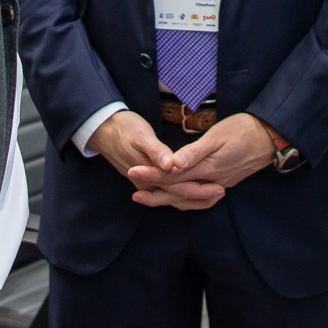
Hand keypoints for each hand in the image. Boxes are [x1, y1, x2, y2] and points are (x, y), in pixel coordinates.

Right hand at [91, 111, 224, 210]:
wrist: (104, 130)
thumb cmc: (125, 129)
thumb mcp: (141, 136)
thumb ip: (156, 152)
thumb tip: (171, 166)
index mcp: (148, 176)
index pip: (178, 189)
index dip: (199, 190)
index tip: (219, 188)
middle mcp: (148, 185)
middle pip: (178, 196)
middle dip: (201, 197)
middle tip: (223, 192)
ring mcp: (147, 184)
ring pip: (174, 197)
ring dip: (193, 198)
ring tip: (214, 195)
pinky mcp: (148, 179)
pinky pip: (169, 192)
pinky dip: (183, 194)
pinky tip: (194, 190)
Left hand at [136, 114, 275, 206]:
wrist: (272, 138)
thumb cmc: (244, 130)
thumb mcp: (218, 136)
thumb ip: (194, 152)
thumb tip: (171, 164)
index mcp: (206, 168)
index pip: (172, 175)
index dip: (151, 174)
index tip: (132, 171)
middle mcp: (211, 180)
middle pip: (178, 191)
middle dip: (155, 193)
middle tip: (134, 193)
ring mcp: (220, 183)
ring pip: (189, 198)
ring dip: (169, 198)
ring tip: (151, 197)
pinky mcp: (226, 182)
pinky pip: (200, 197)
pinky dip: (186, 199)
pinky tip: (181, 196)